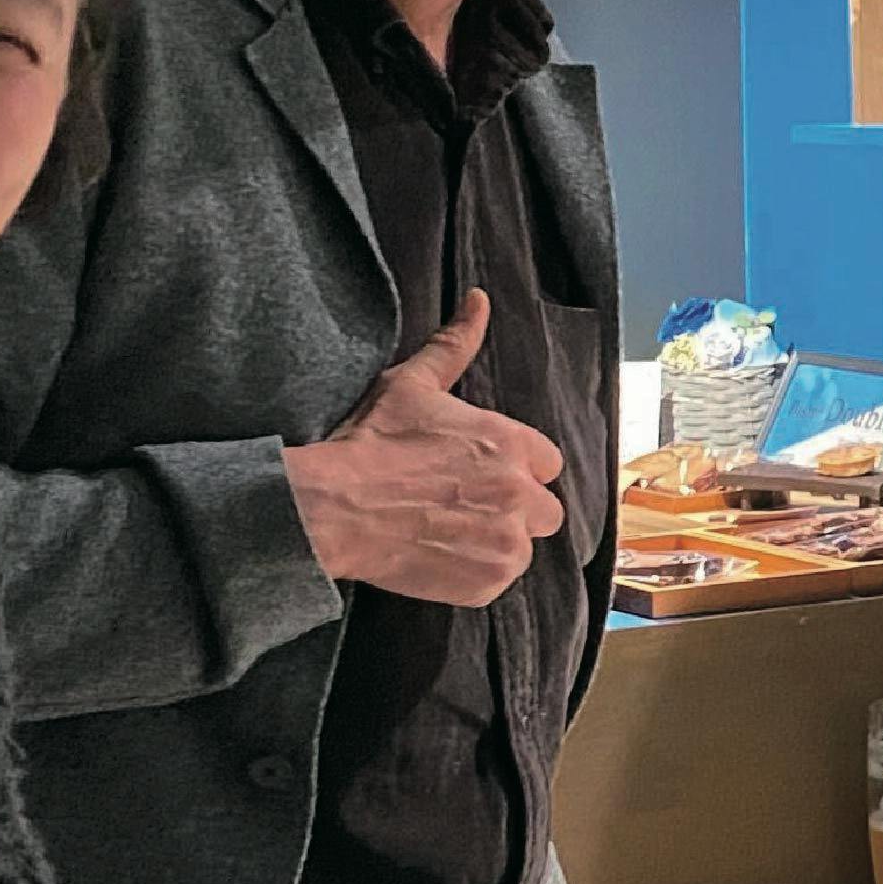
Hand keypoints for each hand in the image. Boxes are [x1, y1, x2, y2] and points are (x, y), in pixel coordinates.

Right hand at [286, 291, 565, 607]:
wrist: (335, 508)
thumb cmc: (373, 443)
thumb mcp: (413, 385)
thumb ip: (455, 344)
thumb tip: (479, 300)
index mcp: (512, 445)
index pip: (546, 463)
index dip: (516, 467)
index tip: (481, 472)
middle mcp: (521, 495)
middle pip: (545, 510)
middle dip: (516, 509)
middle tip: (466, 505)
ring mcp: (506, 544)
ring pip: (523, 547)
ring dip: (496, 542)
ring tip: (448, 531)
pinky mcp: (487, 583)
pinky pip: (498, 582)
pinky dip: (475, 573)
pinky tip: (439, 556)